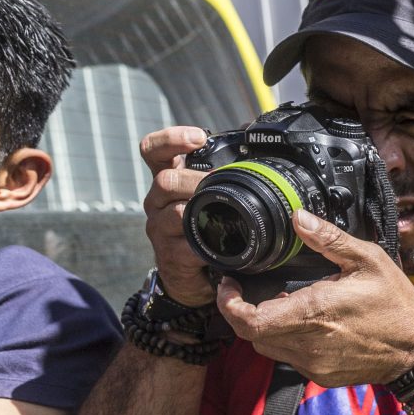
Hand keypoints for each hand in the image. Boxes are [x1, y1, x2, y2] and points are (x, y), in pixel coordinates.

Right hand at [139, 126, 218, 308]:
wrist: (195, 278)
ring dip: (203, 212)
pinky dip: (205, 246)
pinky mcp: (168, 254)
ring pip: (174, 212)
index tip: (199, 137)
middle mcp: (157, 201)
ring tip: (225, 215)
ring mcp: (159, 228)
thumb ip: (224, 178)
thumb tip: (259, 154)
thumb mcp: (212, 200)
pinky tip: (219, 247)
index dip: (171, 139)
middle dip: (196, 180)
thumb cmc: (208, 232)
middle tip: (221, 183)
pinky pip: (185, 246)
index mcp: (170, 181)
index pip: (154, 151)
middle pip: (166, 180)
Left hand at [216, 210, 413, 388]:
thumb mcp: (368, 260)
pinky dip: (286, 339)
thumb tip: (299, 217)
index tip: (229, 285)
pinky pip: (288, 358)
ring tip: (279, 303)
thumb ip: (329, 239)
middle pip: (251, 334)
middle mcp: (308, 343)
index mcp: (314, 312)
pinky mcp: (320, 375)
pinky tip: (304, 323)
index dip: (229, 304)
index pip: (249, 319)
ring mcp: (313, 363)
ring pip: (266, 347)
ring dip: (265, 326)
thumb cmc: (396, 306)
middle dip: (243, 311)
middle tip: (246, 289)